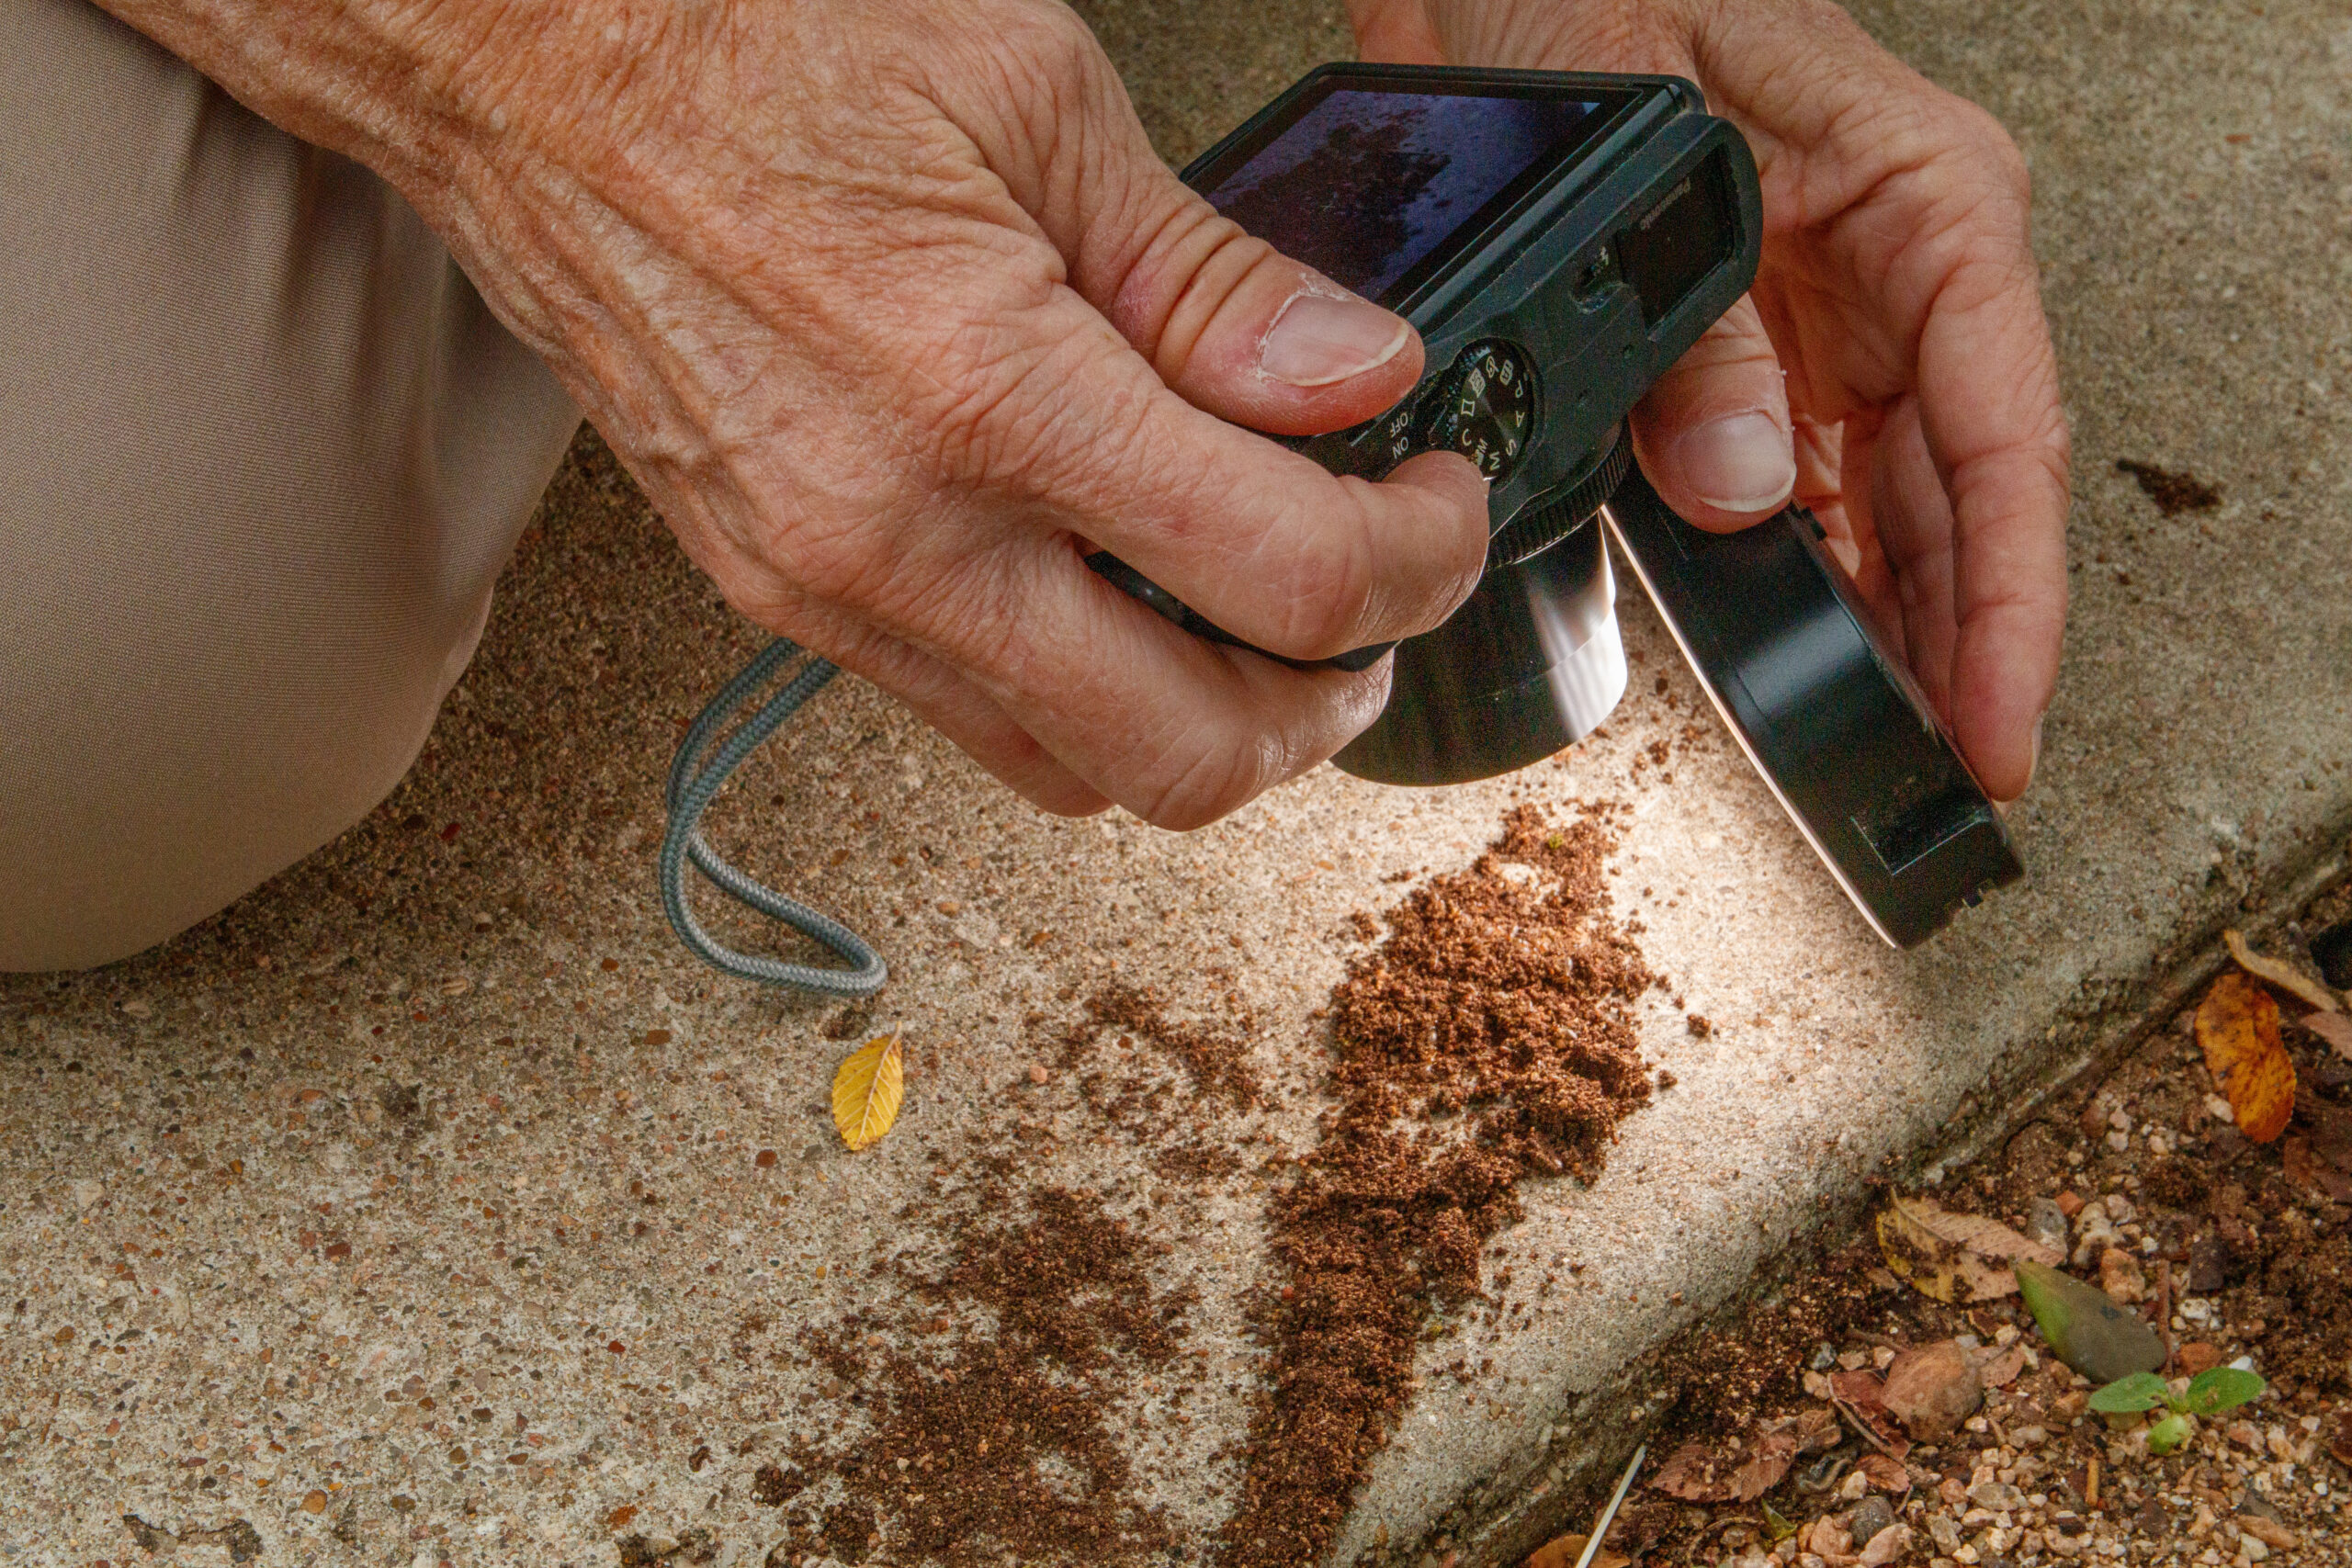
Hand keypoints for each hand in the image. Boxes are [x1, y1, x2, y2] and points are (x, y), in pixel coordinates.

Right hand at [102, 0, 1491, 827]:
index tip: (1436, 502)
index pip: (1281, 577)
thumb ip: (1211, 279)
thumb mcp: (1035, 100)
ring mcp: (826, 592)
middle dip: (1326, 700)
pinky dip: (1082, 697)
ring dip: (1205, 726)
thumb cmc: (756, 43)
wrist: (527, 72)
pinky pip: (972, 722)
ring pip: (1077, 774)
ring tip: (1254, 618)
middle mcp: (899, 535)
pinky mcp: (779, 602)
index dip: (1416, 561)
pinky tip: (1116, 595)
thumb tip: (1358, 381)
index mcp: (985, 391)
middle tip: (1371, 602)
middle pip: (1189, 755)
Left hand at [1353, 0, 2069, 800]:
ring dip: (1887, 620)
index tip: (1995, 715)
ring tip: (1878, 738)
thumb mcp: (1647, 133)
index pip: (2001, 430)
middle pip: (1959, 493)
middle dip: (1959, 639)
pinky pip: (1796, 484)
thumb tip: (1745, 491)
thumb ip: (1704, 321)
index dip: (2008, 594)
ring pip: (1886, 505)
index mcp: (1923, 200)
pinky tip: (1795, 642)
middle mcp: (1895, 268)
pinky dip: (1800, 570)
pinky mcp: (1749, 349)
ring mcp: (1826, 315)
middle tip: (1935, 770)